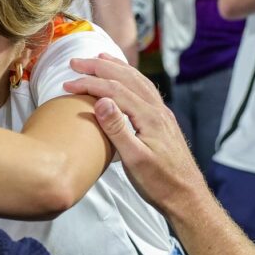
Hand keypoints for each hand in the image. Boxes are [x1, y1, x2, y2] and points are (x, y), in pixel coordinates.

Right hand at [64, 54, 206, 217]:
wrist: (187, 197)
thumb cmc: (160, 183)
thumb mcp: (134, 160)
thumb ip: (117, 129)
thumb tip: (102, 100)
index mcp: (148, 117)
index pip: (113, 90)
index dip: (88, 84)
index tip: (67, 83)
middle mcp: (157, 110)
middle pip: (126, 78)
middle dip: (100, 66)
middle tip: (76, 61)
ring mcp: (162, 114)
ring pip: (138, 81)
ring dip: (117, 67)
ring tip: (100, 58)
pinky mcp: (163, 121)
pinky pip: (145, 90)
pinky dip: (131, 78)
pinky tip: (126, 80)